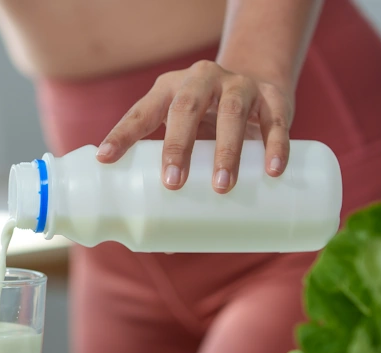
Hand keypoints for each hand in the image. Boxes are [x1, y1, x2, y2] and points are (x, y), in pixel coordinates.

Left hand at [96, 60, 293, 192]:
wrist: (259, 80)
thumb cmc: (208, 119)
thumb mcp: (186, 132)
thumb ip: (176, 175)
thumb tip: (166, 245)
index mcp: (168, 89)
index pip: (140, 112)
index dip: (121, 134)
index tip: (105, 159)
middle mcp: (201, 79)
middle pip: (185, 108)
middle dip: (177, 146)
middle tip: (173, 183)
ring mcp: (239, 84)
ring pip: (232, 113)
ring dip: (226, 150)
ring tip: (222, 186)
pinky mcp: (272, 96)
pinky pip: (274, 120)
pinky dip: (275, 146)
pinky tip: (273, 171)